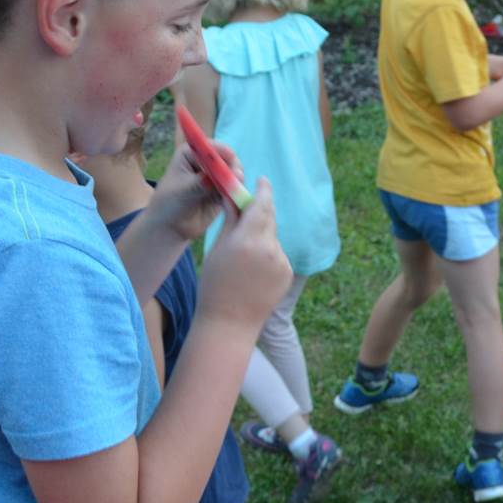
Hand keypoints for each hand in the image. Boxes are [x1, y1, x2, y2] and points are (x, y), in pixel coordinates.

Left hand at [150, 140, 245, 242]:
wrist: (170, 226)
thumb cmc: (168, 203)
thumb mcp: (183, 191)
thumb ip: (200, 183)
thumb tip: (216, 177)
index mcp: (190, 153)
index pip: (210, 147)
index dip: (221, 153)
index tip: (230, 160)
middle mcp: (204, 162)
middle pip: (226, 159)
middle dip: (233, 168)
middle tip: (237, 177)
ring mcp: (215, 177)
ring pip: (233, 175)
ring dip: (236, 182)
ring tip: (236, 189)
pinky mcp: (222, 192)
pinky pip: (233, 190)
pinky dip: (236, 193)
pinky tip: (235, 199)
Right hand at [197, 177, 290, 333]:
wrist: (229, 322)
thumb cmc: (215, 284)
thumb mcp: (218, 248)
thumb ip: (232, 219)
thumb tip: (235, 195)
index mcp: (248, 240)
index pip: (261, 205)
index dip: (263, 190)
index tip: (262, 180)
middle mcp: (270, 248)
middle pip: (268, 219)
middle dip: (260, 212)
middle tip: (247, 210)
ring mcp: (282, 262)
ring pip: (272, 238)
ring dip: (261, 236)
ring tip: (242, 256)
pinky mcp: (288, 273)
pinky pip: (278, 254)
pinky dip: (268, 254)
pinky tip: (253, 270)